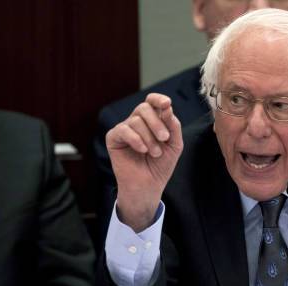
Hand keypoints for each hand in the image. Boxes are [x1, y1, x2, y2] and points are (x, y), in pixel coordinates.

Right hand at [107, 93, 182, 231]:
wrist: (148, 185)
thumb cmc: (161, 165)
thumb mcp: (174, 144)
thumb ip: (173, 125)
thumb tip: (167, 107)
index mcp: (152, 120)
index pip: (152, 101)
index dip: (158, 99)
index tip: (167, 104)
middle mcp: (137, 122)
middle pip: (144, 108)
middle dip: (157, 122)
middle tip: (164, 138)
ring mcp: (125, 129)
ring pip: (136, 120)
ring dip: (149, 138)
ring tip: (155, 153)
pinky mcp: (113, 138)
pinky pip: (124, 130)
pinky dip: (136, 139)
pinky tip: (142, 150)